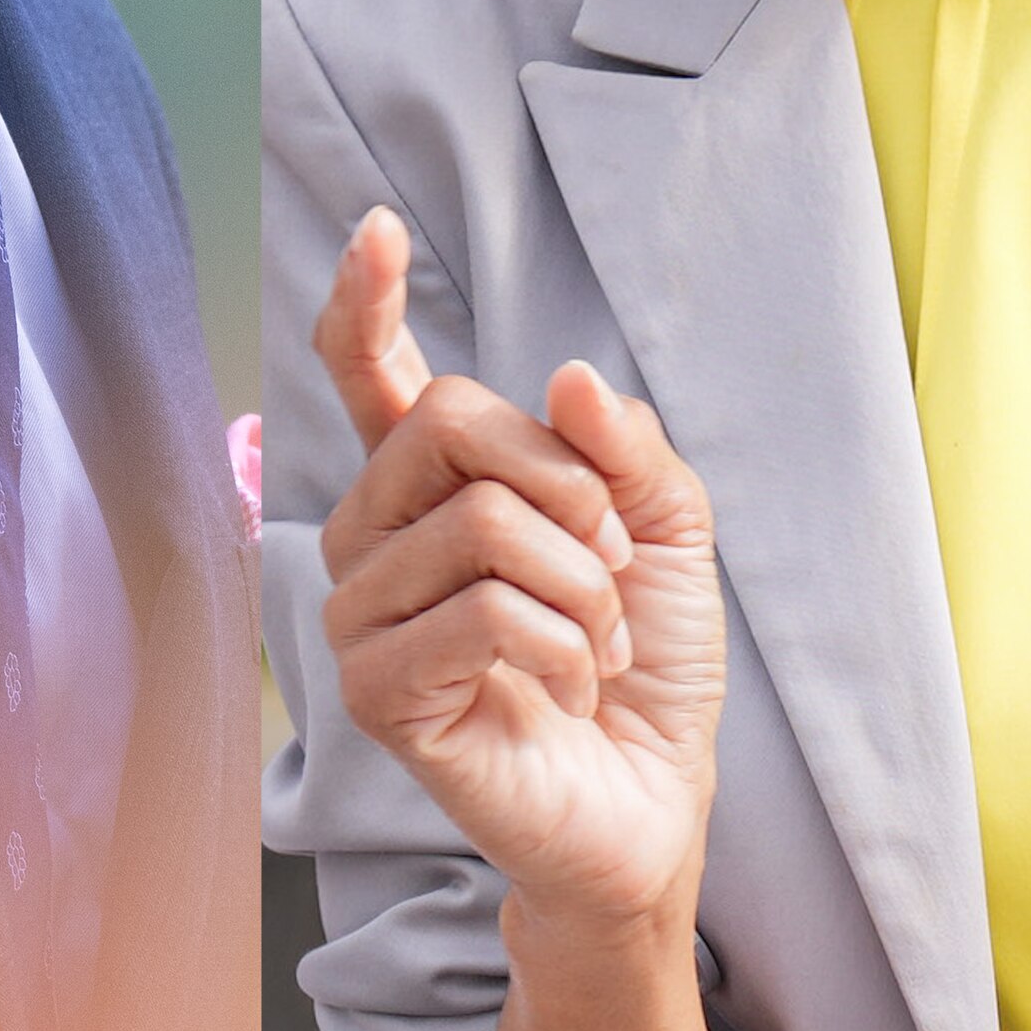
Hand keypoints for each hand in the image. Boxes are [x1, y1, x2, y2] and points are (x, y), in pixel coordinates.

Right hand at [313, 207, 728, 938]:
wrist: (651, 801)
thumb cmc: (645, 666)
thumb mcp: (667, 532)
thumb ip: (626, 449)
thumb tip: (568, 378)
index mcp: (435, 488)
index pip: (373, 377)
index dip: (364, 302)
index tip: (378, 230)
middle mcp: (377, 539)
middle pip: (448, 422)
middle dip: (569, 484)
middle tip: (609, 565)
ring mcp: (363, 615)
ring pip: (479, 522)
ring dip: (581, 587)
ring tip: (593, 646)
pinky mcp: (376, 691)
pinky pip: (480, 611)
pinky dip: (559, 646)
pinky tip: (564, 689)